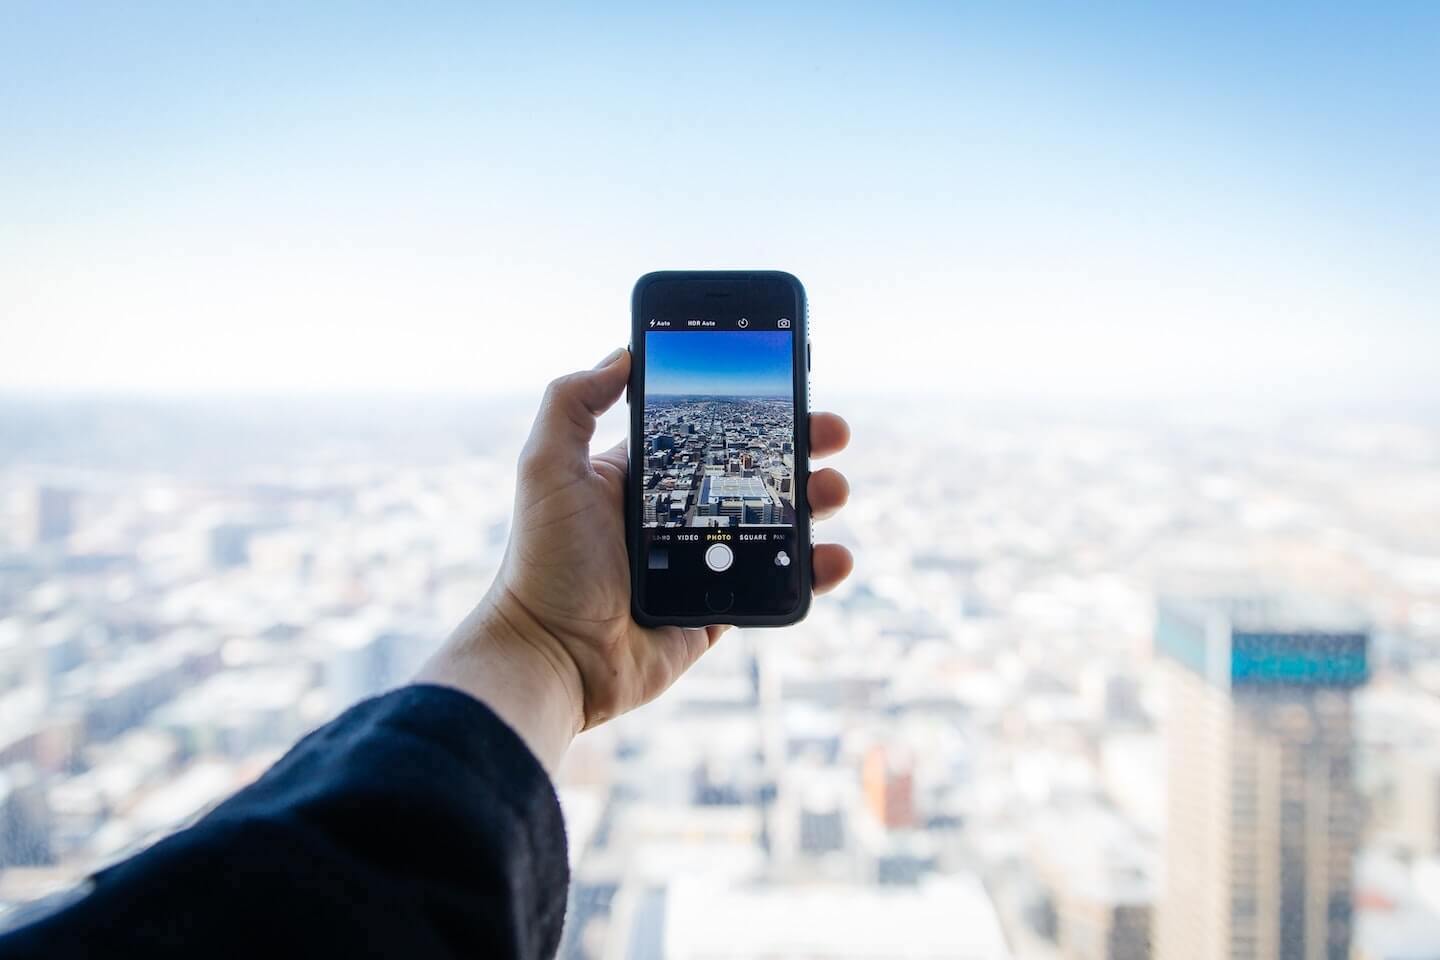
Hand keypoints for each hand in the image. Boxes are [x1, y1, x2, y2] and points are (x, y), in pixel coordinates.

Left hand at [417, 348, 852, 769]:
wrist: (553, 656)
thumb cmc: (544, 562)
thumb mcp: (546, 467)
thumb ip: (572, 402)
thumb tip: (623, 353)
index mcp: (642, 478)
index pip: (708, 433)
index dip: (750, 410)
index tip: (789, 382)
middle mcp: (676, 516)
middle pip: (754, 472)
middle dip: (800, 447)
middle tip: (832, 432)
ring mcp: (703, 563)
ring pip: (776, 524)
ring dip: (814, 501)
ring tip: (833, 489)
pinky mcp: (719, 611)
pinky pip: (778, 585)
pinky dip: (815, 571)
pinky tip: (834, 556)